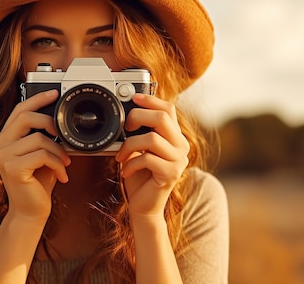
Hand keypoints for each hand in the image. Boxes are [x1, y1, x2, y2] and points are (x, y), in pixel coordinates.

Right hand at [0, 90, 70, 220]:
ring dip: (58, 151)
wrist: (31, 211)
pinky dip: (57, 163)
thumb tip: (58, 120)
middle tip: (62, 136)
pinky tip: (61, 174)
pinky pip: (42, 155)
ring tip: (64, 163)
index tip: (54, 93)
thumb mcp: (40, 155)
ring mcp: (3, 157)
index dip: (37, 99)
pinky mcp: (12, 168)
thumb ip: (42, 136)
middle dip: (50, 122)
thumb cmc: (37, 183)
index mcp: (5, 139)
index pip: (19, 110)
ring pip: (39, 138)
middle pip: (26, 117)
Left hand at [115, 94, 189, 218]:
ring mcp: (179, 160)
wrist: (144, 206)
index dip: (150, 100)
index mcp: (175, 137)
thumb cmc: (140, 177)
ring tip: (121, 156)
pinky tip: (126, 171)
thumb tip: (128, 114)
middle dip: (138, 118)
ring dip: (130, 145)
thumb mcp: (140, 149)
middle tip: (125, 129)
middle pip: (162, 118)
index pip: (168, 109)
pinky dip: (131, 164)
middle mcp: (182, 146)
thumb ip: (141, 132)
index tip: (133, 98)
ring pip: (152, 139)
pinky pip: (147, 159)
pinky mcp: (171, 174)